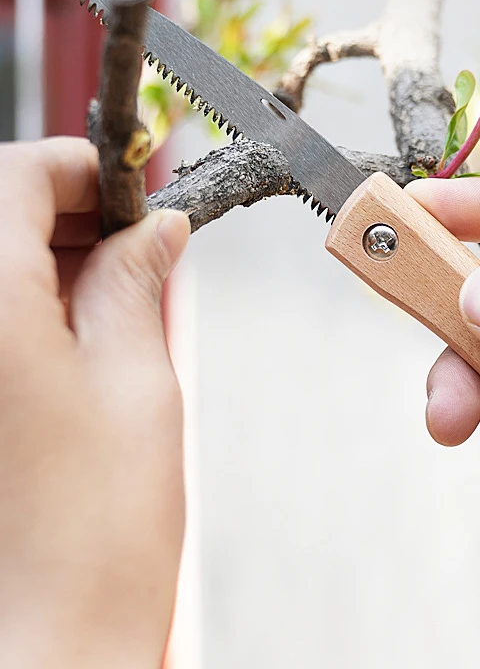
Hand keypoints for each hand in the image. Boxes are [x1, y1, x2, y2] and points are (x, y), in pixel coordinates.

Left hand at [0, 138, 189, 666]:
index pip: (12, 174)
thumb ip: (137, 284)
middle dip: (65, 213)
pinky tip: (73, 332)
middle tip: (137, 243)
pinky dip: (22, 303)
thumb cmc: (97, 530)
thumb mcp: (137, 380)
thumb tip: (156, 228)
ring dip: (44, 258)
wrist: (45, 644)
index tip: (131, 187)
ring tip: (115, 293)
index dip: (79, 167)